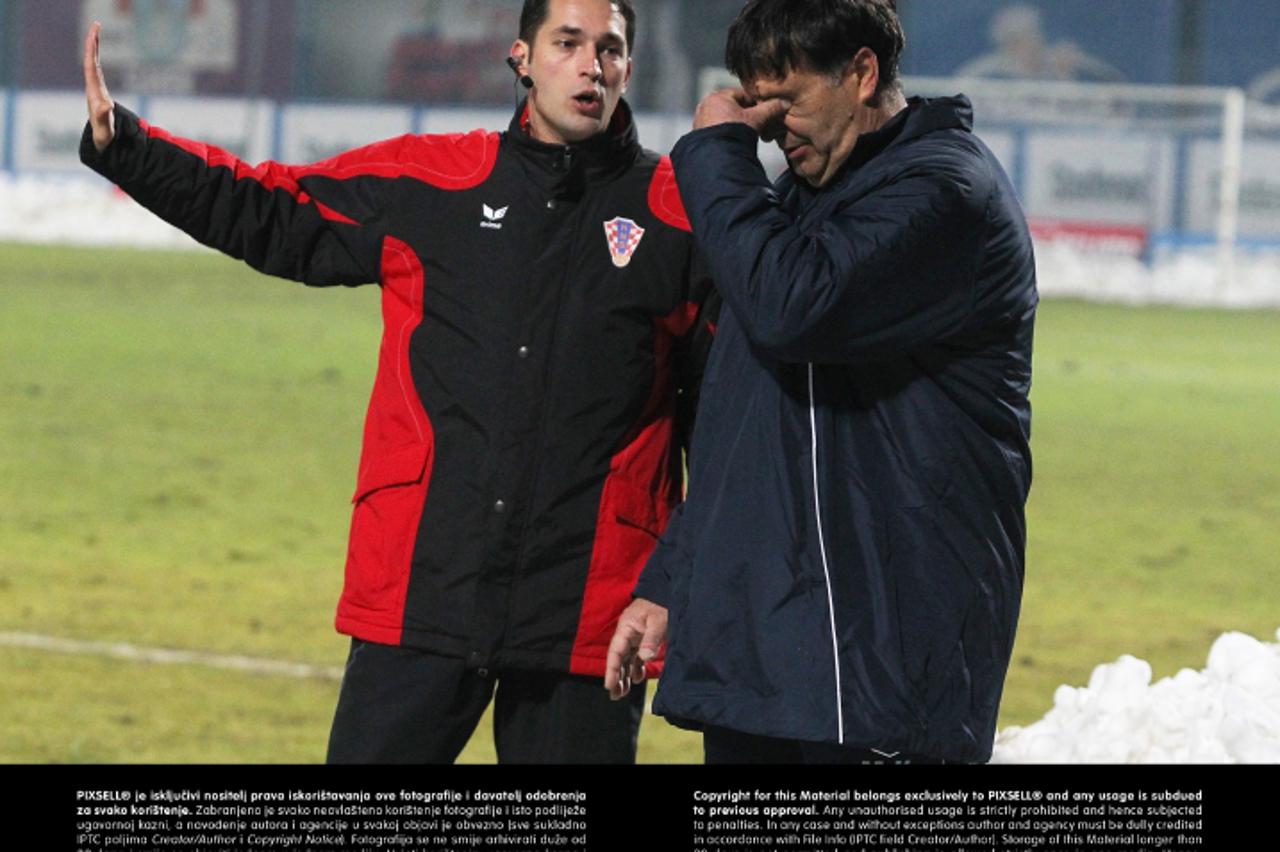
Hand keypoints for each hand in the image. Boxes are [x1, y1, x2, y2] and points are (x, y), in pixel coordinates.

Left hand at [84, 22, 115, 152]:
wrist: (101, 136)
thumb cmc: (103, 131)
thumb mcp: (105, 125)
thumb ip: (105, 115)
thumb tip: (107, 105)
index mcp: (93, 90)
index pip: (91, 65)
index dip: (92, 50)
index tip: (94, 36)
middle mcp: (93, 85)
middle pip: (90, 59)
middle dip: (92, 42)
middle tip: (96, 25)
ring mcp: (96, 85)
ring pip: (93, 61)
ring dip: (94, 46)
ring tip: (96, 30)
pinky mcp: (99, 87)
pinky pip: (97, 66)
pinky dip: (97, 55)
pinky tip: (97, 48)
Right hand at [604, 597, 667, 699]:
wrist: (668, 592)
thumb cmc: (662, 604)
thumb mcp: (658, 620)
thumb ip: (651, 639)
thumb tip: (645, 658)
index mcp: (626, 627)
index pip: (615, 651)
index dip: (611, 669)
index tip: (609, 685)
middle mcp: (627, 633)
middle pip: (617, 658)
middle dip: (615, 677)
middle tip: (615, 695)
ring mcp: (635, 637)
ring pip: (625, 660)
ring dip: (624, 675)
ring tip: (622, 692)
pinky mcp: (643, 640)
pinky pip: (636, 657)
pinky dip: (635, 668)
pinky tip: (637, 679)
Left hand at [692, 88, 787, 139]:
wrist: (718, 158)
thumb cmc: (734, 133)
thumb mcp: (756, 118)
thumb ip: (770, 108)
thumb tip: (784, 103)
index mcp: (717, 97)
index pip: (741, 94)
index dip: (755, 102)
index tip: (764, 110)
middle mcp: (705, 106)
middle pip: (732, 107)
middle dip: (744, 115)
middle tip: (756, 123)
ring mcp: (700, 121)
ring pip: (724, 119)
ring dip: (735, 125)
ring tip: (746, 134)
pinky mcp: (699, 135)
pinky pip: (716, 130)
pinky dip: (725, 133)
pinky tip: (734, 141)